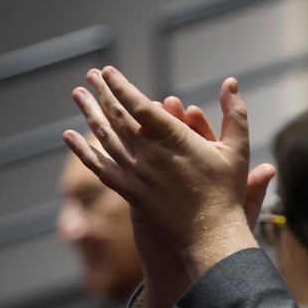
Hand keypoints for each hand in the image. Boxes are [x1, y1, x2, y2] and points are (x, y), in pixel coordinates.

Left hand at [63, 67, 275, 284]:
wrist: (211, 235)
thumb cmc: (227, 192)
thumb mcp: (238, 149)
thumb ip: (234, 113)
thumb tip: (231, 81)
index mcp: (175, 140)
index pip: (140, 105)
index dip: (122, 86)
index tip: (109, 72)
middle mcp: (150, 155)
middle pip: (118, 117)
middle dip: (102, 93)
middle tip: (91, 75)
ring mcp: (137, 174)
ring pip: (105, 138)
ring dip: (89, 114)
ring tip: (78, 95)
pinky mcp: (130, 193)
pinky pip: (100, 168)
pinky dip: (83, 151)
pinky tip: (70, 136)